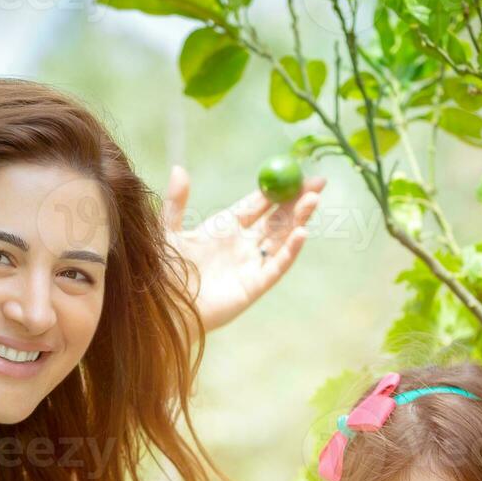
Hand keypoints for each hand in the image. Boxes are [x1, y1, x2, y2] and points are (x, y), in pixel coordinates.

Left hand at [163, 164, 324, 333]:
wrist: (163, 311)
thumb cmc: (162, 275)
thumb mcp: (167, 233)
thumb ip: (176, 203)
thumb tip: (179, 169)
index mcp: (224, 228)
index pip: (258, 204)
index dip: (277, 188)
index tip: (295, 172)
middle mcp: (241, 244)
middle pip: (276, 218)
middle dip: (297, 201)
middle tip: (319, 182)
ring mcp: (249, 265)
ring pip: (281, 238)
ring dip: (298, 219)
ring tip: (314, 200)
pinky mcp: (254, 286)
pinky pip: (276, 266)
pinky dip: (289, 250)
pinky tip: (301, 233)